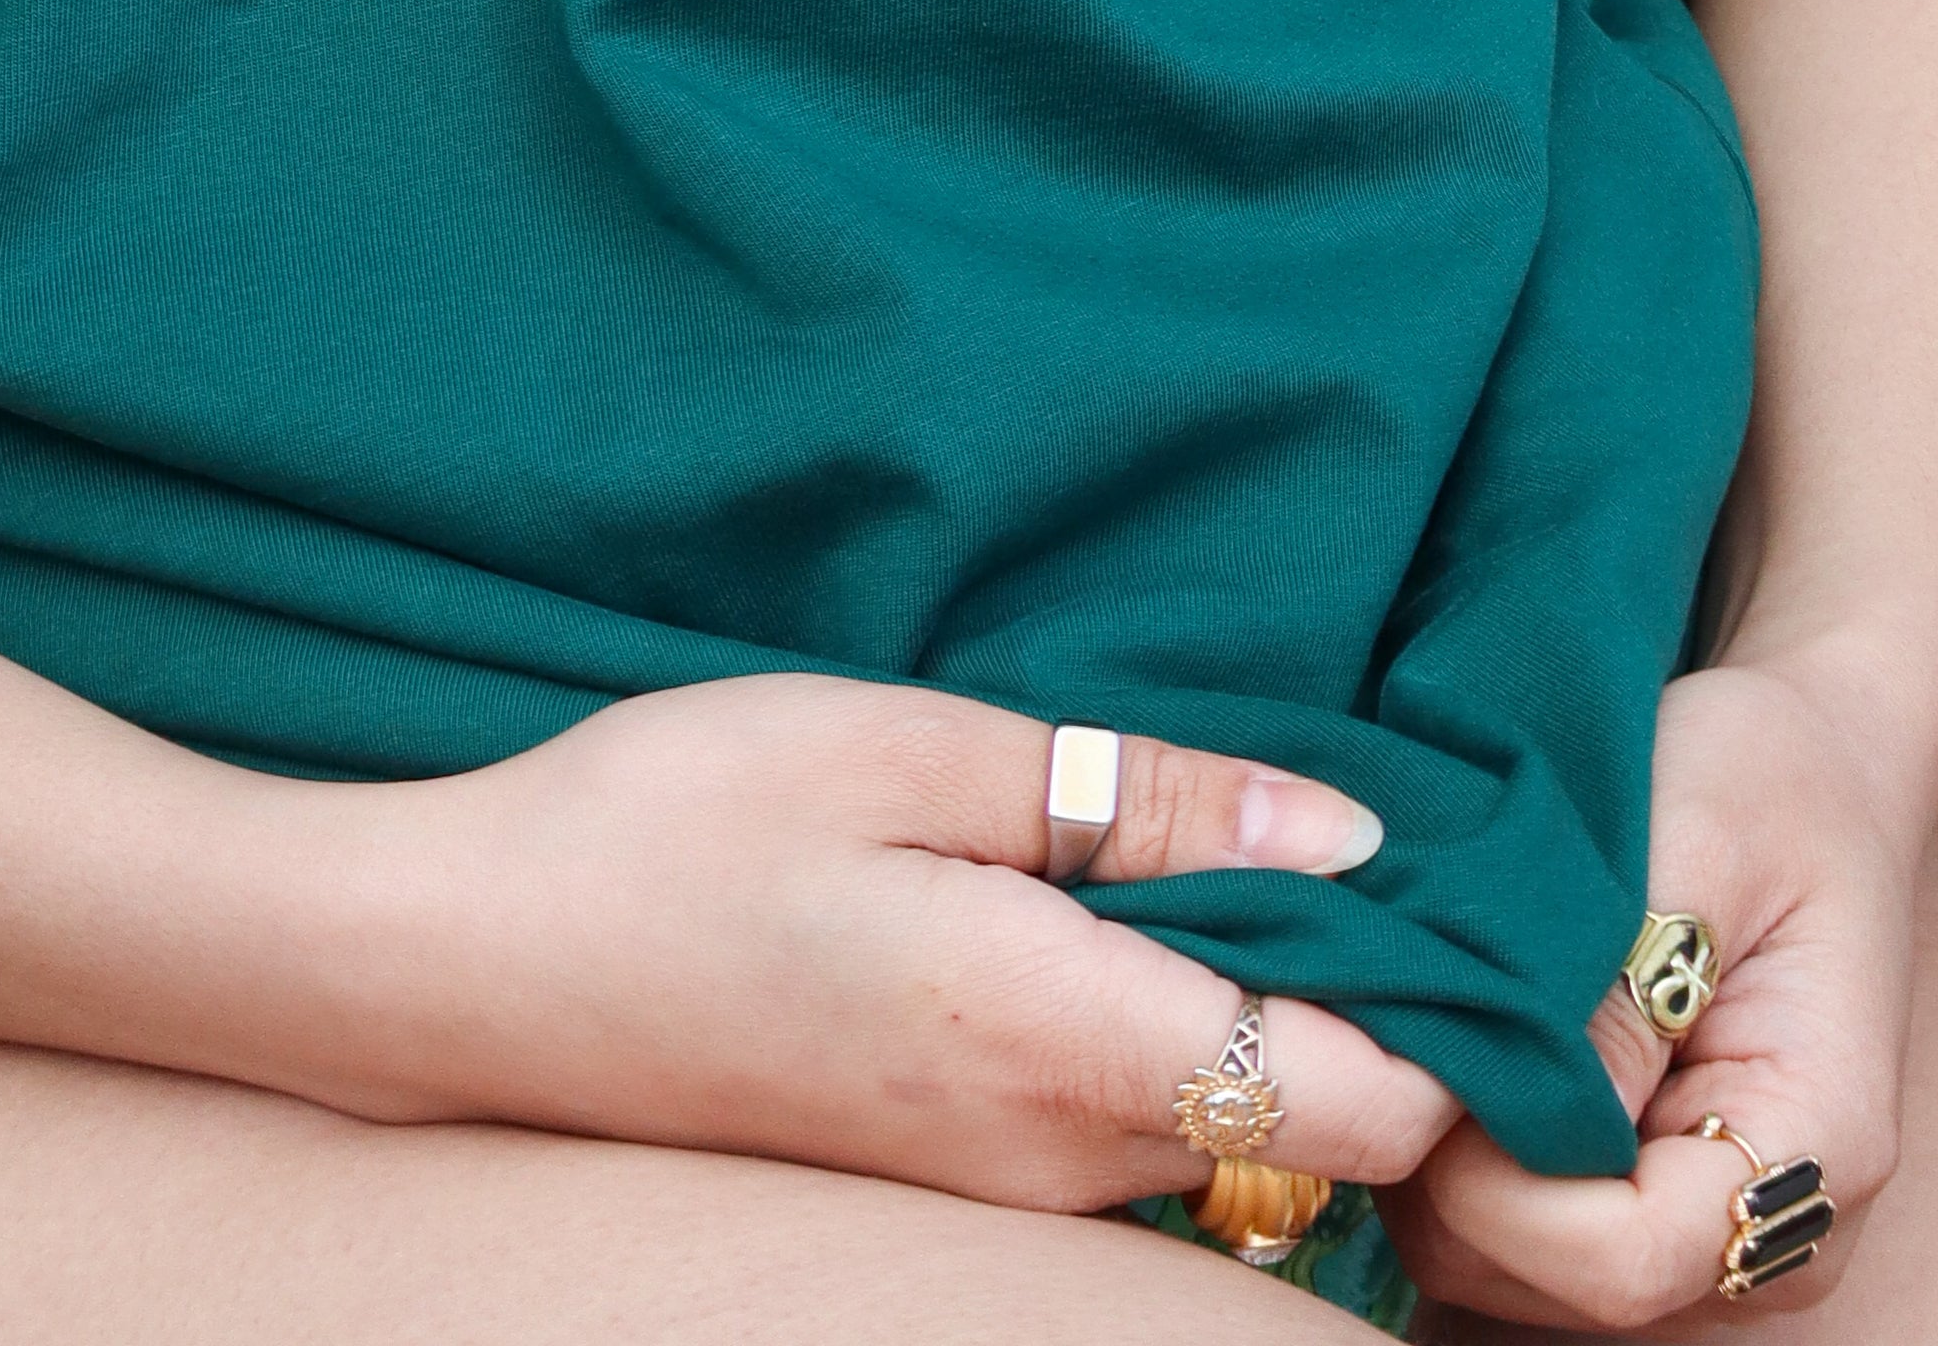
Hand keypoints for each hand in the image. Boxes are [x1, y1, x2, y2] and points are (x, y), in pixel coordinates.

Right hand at [291, 670, 1458, 1218]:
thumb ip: (1145, 804)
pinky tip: (1133, 906)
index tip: (1464, 868)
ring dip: (1277, 1010)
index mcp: (1059, 1038)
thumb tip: (1356, 836)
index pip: (1372, 1100)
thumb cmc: (674, 823)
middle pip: (1323, 1129)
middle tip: (1380, 830)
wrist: (474, 963)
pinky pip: (1134, 1129)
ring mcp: (1001, 1188)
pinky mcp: (953, 1179)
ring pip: (1232, 1131)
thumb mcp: (909, 749)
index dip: (1453, 1002)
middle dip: (1383, 997)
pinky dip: (1180, 1032)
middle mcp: (1056, 1156)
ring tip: (1252, 847)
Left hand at [1384, 657, 1921, 1326]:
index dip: (1499, 1187)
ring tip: (1440, 1019)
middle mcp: (1778, 1235)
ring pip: (1518, 1284)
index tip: (1439, 1053)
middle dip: (1454, 1176)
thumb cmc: (1766, 781)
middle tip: (1411, 1017)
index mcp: (1820, 1143)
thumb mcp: (1695, 833)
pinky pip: (1522, 1250)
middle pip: (1559, 1294)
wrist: (1819, 771)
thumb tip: (1505, 1107)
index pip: (1626, 1262)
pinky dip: (1464, 1171)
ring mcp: (1720, 1244)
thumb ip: (1613, 983)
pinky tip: (1462, 1054)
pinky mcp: (1659, 1219)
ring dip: (1448, 1171)